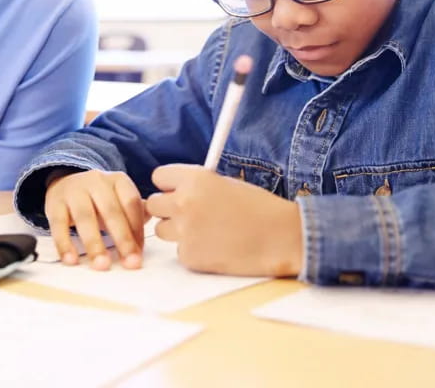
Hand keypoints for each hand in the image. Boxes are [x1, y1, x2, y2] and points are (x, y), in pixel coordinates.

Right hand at [44, 169, 145, 269]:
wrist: (66, 182)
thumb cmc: (99, 198)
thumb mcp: (119, 199)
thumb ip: (135, 213)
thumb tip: (155, 229)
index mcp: (118, 180)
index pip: (131, 202)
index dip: (137, 229)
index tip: (140, 253)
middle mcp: (97, 181)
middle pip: (111, 210)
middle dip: (122, 239)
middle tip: (130, 263)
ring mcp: (74, 191)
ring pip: (85, 217)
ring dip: (94, 244)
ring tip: (102, 265)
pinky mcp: (54, 203)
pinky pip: (58, 225)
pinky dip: (64, 244)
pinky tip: (71, 260)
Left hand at [147, 164, 303, 276]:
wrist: (281, 237)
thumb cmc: (258, 208)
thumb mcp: (225, 183)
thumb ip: (196, 185)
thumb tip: (171, 191)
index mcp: (194, 178)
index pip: (158, 177)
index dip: (169, 185)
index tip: (177, 190)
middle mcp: (184, 202)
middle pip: (153, 205)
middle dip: (168, 209)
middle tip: (189, 214)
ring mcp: (185, 231)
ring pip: (162, 230)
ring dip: (178, 231)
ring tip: (209, 231)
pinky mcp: (190, 256)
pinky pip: (180, 251)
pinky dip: (194, 251)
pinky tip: (218, 247)